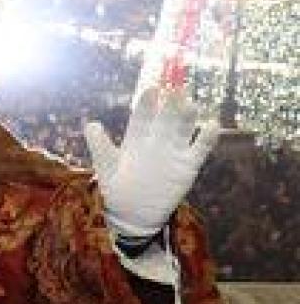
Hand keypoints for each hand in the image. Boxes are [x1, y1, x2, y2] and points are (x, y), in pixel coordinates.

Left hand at [84, 88, 218, 239]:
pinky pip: (200, 149)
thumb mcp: (106, 166)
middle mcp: (157, 140)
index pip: (143, 116)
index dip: (148, 103)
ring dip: (188, 117)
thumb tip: (91, 124)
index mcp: (136, 138)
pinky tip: (212, 125)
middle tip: (177, 89)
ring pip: (184, 129)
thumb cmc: (116, 188)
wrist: (134, 214)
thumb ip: (100, 146)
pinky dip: (207, 138)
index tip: (152, 90)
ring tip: (191, 104)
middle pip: (166, 118)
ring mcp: (174, 151)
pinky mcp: (188, 165)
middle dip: (171, 104)